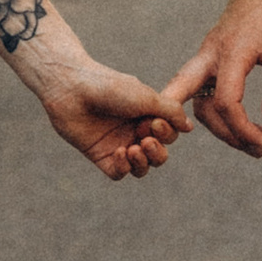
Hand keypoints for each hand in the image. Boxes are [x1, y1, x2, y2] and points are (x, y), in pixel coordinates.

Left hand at [28, 50, 178, 183]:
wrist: (72, 89)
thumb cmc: (110, 87)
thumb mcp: (147, 97)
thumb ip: (171, 112)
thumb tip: (189, 127)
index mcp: (146, 114)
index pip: (168, 135)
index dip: (166, 134)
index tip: (153, 122)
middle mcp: (133, 130)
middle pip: (158, 155)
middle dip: (157, 152)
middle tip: (144, 140)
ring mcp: (116, 143)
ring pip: (141, 167)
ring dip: (143, 163)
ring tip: (133, 149)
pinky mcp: (99, 155)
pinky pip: (119, 173)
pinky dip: (124, 168)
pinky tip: (120, 153)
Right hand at [164, 0, 261, 155]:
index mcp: (233, 50)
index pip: (225, 101)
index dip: (241, 129)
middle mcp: (211, 54)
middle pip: (200, 106)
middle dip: (224, 134)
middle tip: (256, 150)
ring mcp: (206, 56)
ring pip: (195, 102)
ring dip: (220, 127)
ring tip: (253, 141)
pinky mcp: (208, 59)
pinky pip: (199, 91)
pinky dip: (214, 113)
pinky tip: (236, 124)